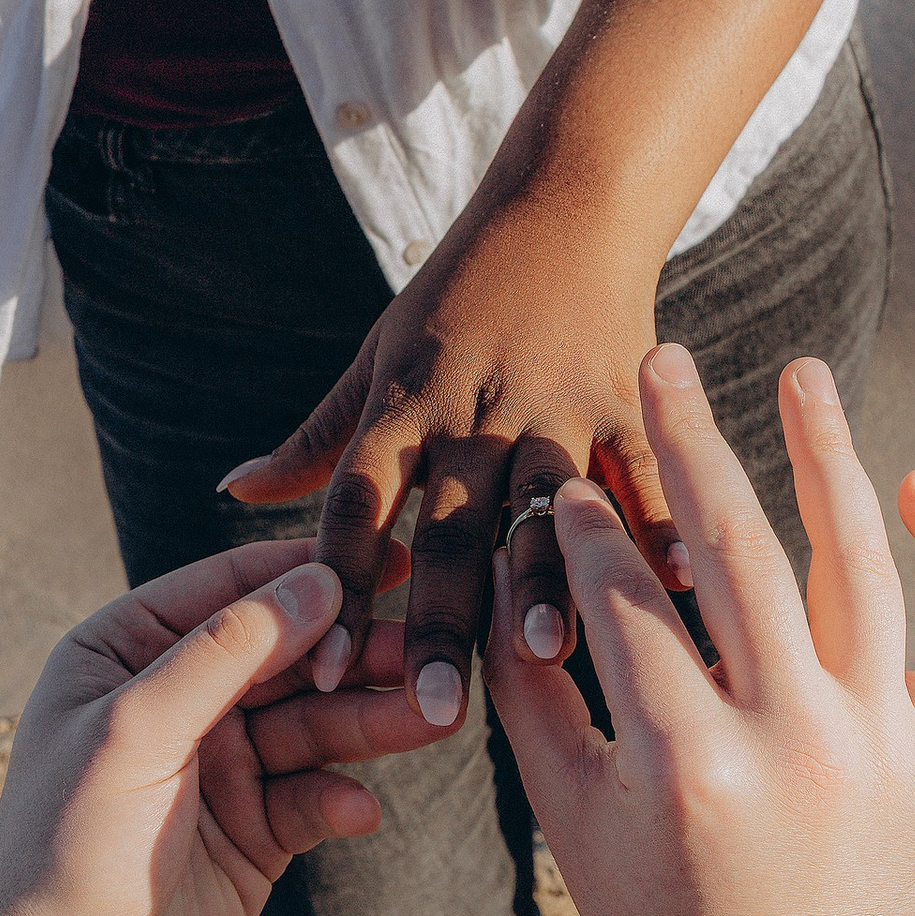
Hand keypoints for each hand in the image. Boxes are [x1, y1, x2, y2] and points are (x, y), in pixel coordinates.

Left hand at [0, 536, 441, 915]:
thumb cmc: (68, 843)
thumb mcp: (135, 729)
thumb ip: (225, 652)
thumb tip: (318, 583)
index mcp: (126, 650)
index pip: (231, 592)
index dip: (309, 574)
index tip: (394, 558)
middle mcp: (176, 699)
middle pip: (289, 657)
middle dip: (358, 655)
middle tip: (431, 653)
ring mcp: (219, 765)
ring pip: (314, 724)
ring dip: (370, 722)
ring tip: (433, 719)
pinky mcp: (253, 831)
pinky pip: (313, 796)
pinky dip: (339, 798)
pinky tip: (360, 809)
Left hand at [221, 207, 683, 726]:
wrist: (567, 205)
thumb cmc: (459, 294)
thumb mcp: (376, 358)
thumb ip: (315, 439)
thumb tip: (233, 490)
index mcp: (403, 407)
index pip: (357, 509)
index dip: (336, 589)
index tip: (320, 669)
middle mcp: (472, 413)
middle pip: (446, 531)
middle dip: (438, 623)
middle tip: (429, 710)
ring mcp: (555, 407)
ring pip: (542, 508)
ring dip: (540, 582)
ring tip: (540, 656)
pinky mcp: (627, 399)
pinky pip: (645, 472)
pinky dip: (664, 527)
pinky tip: (681, 589)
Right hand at [481, 343, 914, 915]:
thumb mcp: (571, 815)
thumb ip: (535, 693)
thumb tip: (519, 566)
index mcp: (685, 762)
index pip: (626, 600)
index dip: (588, 529)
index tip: (570, 478)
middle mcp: (792, 742)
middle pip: (738, 552)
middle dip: (690, 443)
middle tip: (663, 358)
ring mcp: (880, 747)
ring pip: (863, 565)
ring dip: (829, 456)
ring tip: (804, 373)